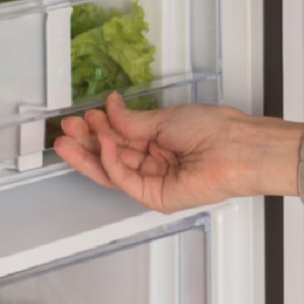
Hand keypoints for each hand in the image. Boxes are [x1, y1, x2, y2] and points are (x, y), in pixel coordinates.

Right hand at [54, 92, 303, 212]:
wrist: (238, 148)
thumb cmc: (215, 129)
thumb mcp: (166, 118)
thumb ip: (132, 121)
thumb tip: (111, 107)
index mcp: (161, 141)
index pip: (122, 138)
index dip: (100, 128)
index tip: (82, 115)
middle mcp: (156, 161)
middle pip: (112, 155)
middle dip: (86, 142)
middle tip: (66, 129)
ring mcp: (154, 180)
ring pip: (112, 170)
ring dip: (90, 154)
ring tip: (69, 139)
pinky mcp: (155, 197)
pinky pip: (125, 179)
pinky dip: (112, 161)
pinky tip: (104, 143)